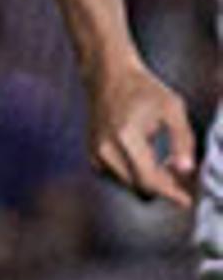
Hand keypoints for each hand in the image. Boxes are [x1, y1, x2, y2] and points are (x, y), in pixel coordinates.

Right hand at [85, 63, 199, 206]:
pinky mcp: (93, 157)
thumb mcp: (173, 109)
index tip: (186, 201)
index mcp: (126, 138)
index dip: (170, 193)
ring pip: (129, 185)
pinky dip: (135, 174)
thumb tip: (187, 171)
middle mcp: (105, 150)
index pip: (149, 180)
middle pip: (139, 187)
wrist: (108, 77)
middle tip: (181, 173)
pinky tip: (147, 159)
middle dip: (163, 186)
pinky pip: (119, 178)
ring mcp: (96, 155)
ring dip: (149, 180)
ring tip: (165, 161)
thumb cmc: (144, 90)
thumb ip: (182, 141)